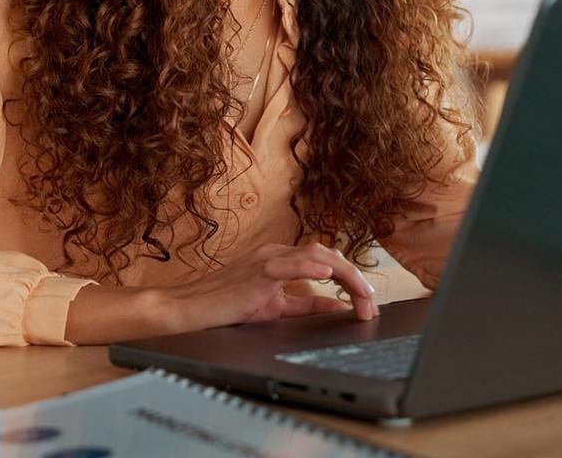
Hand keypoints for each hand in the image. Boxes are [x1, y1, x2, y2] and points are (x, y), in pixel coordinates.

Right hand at [163, 242, 377, 332]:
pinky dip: (311, 267)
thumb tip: (335, 307)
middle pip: (328, 255)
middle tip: (371, 304)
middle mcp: (278, 253)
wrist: (191, 308)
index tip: (366, 302)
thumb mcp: (275, 307)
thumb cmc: (226, 306)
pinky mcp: (257, 270)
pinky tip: (328, 275)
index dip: (351, 280)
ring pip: (316, 255)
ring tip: (362, 293)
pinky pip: (289, 264)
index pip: (327, 262)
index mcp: (282, 259)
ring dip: (344, 275)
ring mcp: (268, 258)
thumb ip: (305, 305)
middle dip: (355, 278)